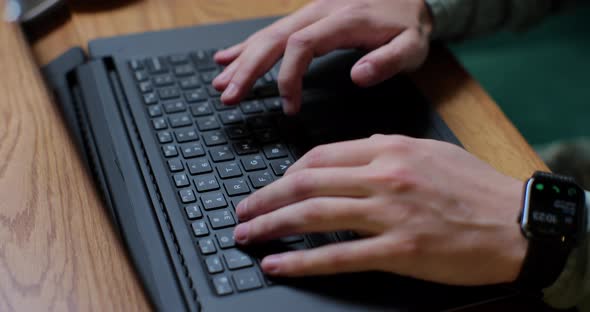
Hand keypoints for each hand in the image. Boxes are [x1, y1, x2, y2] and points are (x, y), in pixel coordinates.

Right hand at [212, 0, 432, 113]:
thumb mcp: (412, 45)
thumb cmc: (409, 24)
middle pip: (274, 38)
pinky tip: (228, 56)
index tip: (289, 107)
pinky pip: (273, 31)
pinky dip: (248, 44)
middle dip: (248, 68)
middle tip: (228, 95)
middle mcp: (320, 12)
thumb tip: (358, 75)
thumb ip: (388, 60)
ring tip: (220, 81)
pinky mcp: (307, 17)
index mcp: (343, 21)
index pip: (302, 46)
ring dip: (242, 58)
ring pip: (268, 34)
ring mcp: (311, 12)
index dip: (288, 77)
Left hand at [233, 135, 527, 285]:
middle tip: (242, 212)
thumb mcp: (427, 151)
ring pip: (313, 216)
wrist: (515, 223)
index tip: (272, 187)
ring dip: (272, 225)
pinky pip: (337, 256)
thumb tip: (348, 155)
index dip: (286, 174)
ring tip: (247, 235)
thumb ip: (383, 149)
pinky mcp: (397, 252)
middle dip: (265, 198)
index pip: (319, 156)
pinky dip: (301, 262)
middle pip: (305, 183)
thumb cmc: (473, 188)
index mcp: (388, 150)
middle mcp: (382, 177)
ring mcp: (388, 215)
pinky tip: (278, 264)